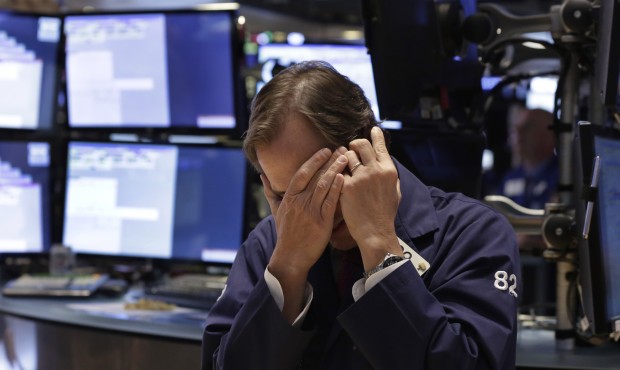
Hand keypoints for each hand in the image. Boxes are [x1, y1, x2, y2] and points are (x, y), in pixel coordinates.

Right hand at [263, 147, 348, 276]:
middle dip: (329, 160)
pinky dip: (337, 189)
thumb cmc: (285, 233)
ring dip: (336, 170)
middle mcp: (299, 202)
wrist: (291, 257)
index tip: (325, 150)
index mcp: (289, 198)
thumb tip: (262, 176)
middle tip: (341, 148)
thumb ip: (271, 192)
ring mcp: (310, 212)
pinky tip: (344, 178)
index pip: (302, 173)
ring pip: (324, 186)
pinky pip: (330, 202)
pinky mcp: (322, 223)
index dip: (314, 160)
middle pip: (316, 176)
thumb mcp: (276, 211)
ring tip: (346, 158)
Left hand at [340, 127, 402, 269]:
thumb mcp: (395, 191)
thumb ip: (390, 175)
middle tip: (352, 148)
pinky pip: (338, 171)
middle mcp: (375, 170)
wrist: (375, 232)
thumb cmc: (385, 214)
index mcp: (388, 170)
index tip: (373, 130)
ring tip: (343, 163)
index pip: (381, 146)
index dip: (376, 136)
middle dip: (355, 144)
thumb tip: (386, 162)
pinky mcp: (346, 186)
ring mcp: (360, 177)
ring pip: (347, 155)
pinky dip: (336, 172)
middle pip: (361, 145)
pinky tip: (335, 176)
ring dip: (344, 157)